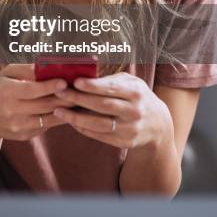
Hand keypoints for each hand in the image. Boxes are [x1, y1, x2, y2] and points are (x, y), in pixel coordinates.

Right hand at [0, 63, 75, 142]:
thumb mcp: (5, 74)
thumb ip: (25, 69)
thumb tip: (47, 66)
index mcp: (7, 92)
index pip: (32, 90)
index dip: (50, 86)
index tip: (65, 81)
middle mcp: (12, 111)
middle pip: (44, 105)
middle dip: (64, 98)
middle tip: (80, 90)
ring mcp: (19, 126)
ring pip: (48, 118)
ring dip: (65, 110)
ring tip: (78, 101)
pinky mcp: (24, 136)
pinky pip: (45, 126)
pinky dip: (57, 118)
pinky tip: (66, 110)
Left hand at [52, 71, 172, 148]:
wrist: (158, 125)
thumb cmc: (137, 97)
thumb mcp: (131, 82)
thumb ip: (111, 79)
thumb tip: (85, 73)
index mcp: (136, 92)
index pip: (111, 89)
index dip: (93, 85)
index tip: (75, 81)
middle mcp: (134, 111)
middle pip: (103, 106)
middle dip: (79, 99)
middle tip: (59, 93)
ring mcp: (130, 129)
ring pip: (99, 124)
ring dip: (76, 117)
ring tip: (59, 110)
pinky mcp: (124, 142)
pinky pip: (100, 136)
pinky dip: (83, 128)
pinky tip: (71, 121)